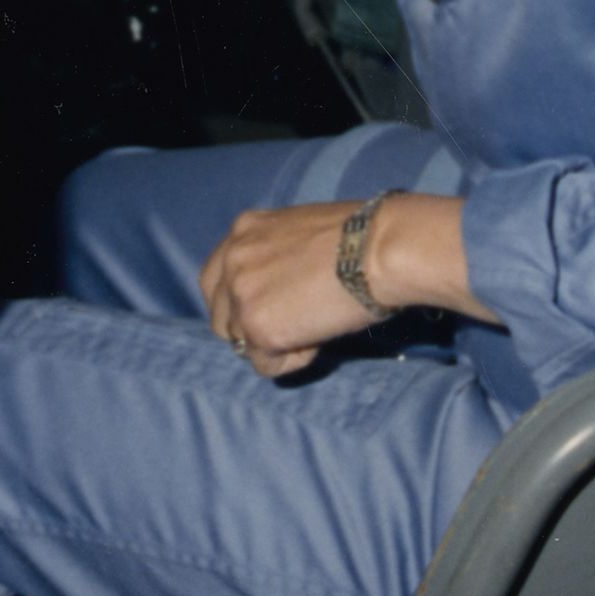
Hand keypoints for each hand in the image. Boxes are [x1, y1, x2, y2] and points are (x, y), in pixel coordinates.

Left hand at [200, 193, 489, 379]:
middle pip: (220, 318)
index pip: (214, 279)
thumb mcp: (302, 232)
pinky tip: (319, 338)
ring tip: (315, 327)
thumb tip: (278, 289)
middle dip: (251, 330)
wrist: (380, 248)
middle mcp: (232, 259)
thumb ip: (275, 256)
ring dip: (275, 345)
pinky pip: (265, 365)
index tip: (269, 311)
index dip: (238, 303)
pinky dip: (292, 361)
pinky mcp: (258, 328)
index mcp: (243, 230)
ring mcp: (241, 295)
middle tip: (294, 327)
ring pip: (241, 344)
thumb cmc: (361, 238)